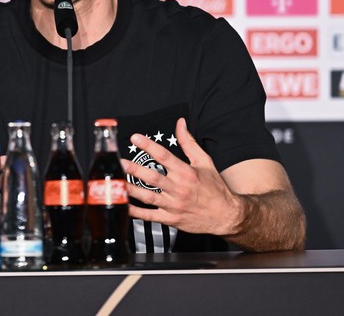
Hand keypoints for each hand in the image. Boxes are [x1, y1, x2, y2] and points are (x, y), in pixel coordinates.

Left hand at [120, 118, 244, 236]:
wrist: (226, 216)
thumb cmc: (215, 188)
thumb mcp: (204, 161)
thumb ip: (188, 142)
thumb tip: (180, 123)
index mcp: (187, 173)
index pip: (164, 156)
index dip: (148, 146)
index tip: (135, 138)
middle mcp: (179, 189)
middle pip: (153, 178)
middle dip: (134, 169)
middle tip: (120, 161)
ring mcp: (174, 205)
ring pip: (148, 197)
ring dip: (131, 189)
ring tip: (117, 181)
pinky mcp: (170, 219)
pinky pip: (149, 216)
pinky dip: (135, 212)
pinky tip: (124, 205)